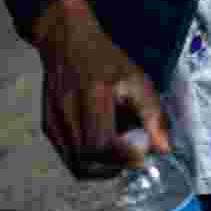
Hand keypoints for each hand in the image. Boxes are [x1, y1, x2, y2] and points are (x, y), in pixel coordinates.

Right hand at [32, 0, 171, 180]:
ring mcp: (53, 120)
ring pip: (76, 164)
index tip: (143, 157)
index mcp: (92, 95)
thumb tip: (163, 148)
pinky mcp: (47, 126)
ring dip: (101, 168)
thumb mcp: (136, 78)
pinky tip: (103, 148)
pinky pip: (68, 156)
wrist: (66, 42)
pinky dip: (88, 161)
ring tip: (120, 155)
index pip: (102, 142)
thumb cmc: (106, 59)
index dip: (124, 157)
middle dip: (114, 167)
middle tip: (133, 158)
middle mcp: (67, 110)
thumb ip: (151, 113)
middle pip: (88, 159)